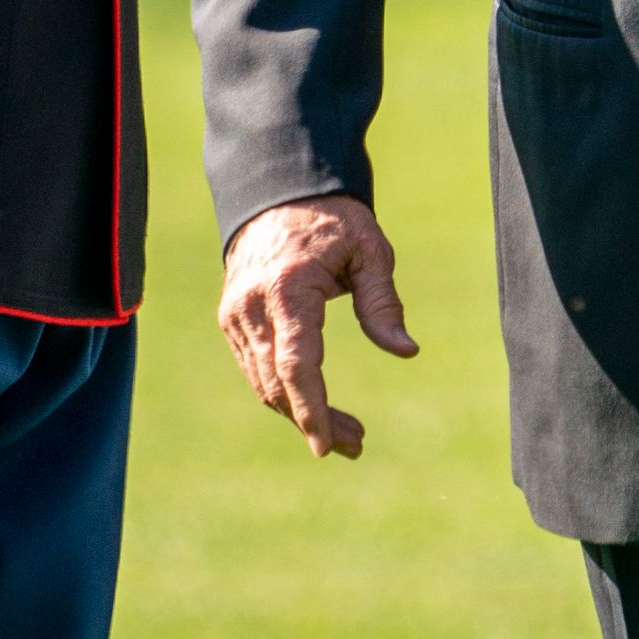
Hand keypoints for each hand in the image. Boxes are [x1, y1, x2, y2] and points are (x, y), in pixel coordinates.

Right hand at [215, 195, 415, 459]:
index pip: (296, 364)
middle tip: (356, 445)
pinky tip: (314, 406)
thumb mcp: (369, 250)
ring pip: (263, 383)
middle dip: (314, 421)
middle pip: (278, 384)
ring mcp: (235, 315)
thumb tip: (406, 351)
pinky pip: (256, 368)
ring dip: (299, 414)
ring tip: (347, 435)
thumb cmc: (332, 221)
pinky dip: (283, 393)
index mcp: (287, 289)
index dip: (312, 410)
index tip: (328, 445)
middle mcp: (252, 307)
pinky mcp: (232, 320)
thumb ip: (383, 303)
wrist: (277, 193)